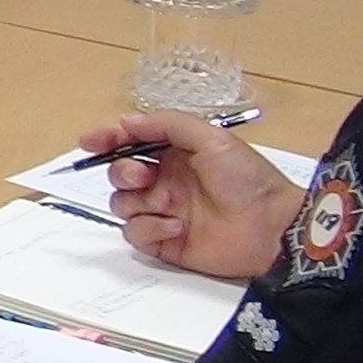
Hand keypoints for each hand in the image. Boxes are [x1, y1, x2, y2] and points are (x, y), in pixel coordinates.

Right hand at [86, 110, 300, 281]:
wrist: (271, 228)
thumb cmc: (247, 180)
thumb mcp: (212, 138)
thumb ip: (167, 124)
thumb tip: (127, 120)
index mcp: (176, 154)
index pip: (130, 143)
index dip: (107, 140)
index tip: (91, 141)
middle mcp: (166, 182)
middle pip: (119, 174)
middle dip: (123, 172)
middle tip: (143, 175)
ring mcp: (164, 213)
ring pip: (121, 205)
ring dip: (138, 201)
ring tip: (167, 204)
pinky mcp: (165, 242)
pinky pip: (135, 234)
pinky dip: (151, 229)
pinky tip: (177, 227)